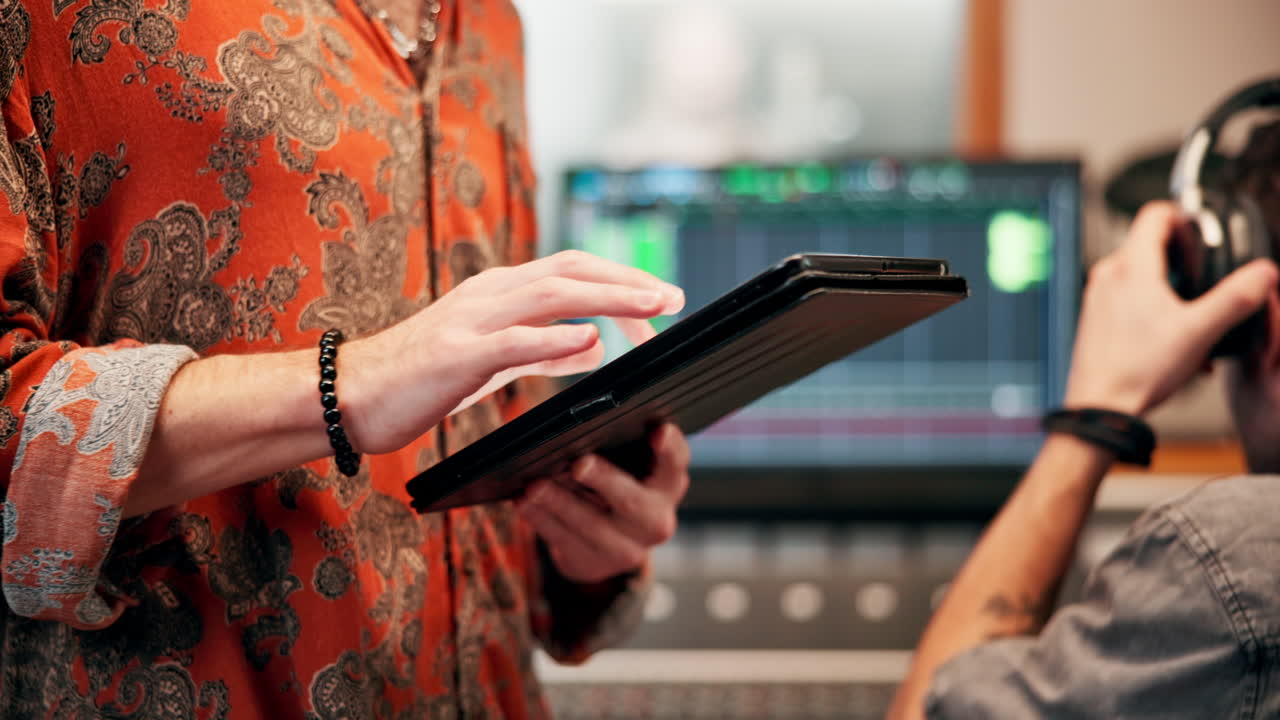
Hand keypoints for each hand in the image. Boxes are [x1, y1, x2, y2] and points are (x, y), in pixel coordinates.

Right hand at [342, 250, 683, 453]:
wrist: (349, 395)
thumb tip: (591, 343)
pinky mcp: (455, 355)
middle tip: (674, 298)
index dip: (620, 281)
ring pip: (551, 295)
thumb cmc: (420, 380)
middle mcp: (489, 295)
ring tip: (651, 309)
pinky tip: (591, 342)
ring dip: (608, 298)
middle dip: (628, 282)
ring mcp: (472, 321)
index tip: (662, 300)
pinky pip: (513, 341)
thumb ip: (539, 349)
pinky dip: (556, 338)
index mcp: (499, 293)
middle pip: (571, 271)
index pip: (571, 272)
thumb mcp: (491, 360)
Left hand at [516, 424, 690, 583]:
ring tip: (534, 485)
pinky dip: (542, 518)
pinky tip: (524, 502)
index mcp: (668, 484)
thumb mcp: (627, 464)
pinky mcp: (595, 564)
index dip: (670, 447)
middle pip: (632, 500)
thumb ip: (616, 445)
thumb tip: (575, 425)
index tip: (658, 431)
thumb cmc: (615, 483)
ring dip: (559, 502)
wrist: (609, 542)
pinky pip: (565, 541)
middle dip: (604, 480)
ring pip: (592, 525)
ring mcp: (628, 549)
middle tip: (579, 464)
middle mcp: (656, 520)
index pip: (675, 462)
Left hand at [1063, 201, 1277, 415]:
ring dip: (1171, 289)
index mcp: (1130, 267)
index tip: (1202, 233)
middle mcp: (1107, 275)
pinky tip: (1174, 339)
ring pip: (1140, 275)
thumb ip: (1235, 299)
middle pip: (1149, 244)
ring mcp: (1097, 297)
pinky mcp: (1095, 318)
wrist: (1100, 406)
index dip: (1183, 216)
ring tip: (1194, 320)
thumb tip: (1263, 274)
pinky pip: (1127, 299)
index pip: (1154, 214)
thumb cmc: (1138, 370)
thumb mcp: (1200, 331)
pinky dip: (1153, 308)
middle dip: (1183, 258)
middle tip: (1205, 280)